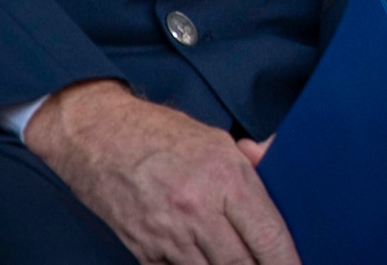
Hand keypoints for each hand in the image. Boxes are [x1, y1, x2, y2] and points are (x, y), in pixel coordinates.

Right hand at [24, 80, 298, 264]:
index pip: (267, 234)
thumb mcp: (216, 139)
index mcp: (226, 179)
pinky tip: (206, 262)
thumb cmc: (162, 135)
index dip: (287, 259)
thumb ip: (251, 164)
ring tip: (241, 264)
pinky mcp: (145, 252)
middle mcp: (199, 211)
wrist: (99, 138)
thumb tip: (278, 164)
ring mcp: (170, 236)